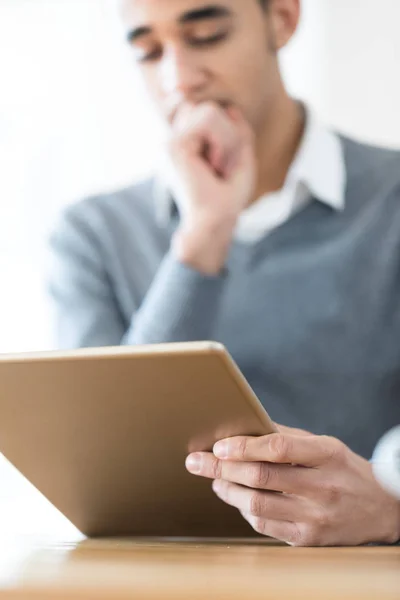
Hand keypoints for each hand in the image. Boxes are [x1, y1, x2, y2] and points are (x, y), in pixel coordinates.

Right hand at [168, 102, 255, 274]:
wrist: (214, 221)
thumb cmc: (227, 197)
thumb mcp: (241, 157)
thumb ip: (238, 130)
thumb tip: (231, 108)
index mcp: (185, 143)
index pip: (210, 112)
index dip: (227, 132)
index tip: (223, 164)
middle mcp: (173, 139)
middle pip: (209, 107)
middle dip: (228, 135)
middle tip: (223, 166)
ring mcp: (169, 140)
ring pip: (209, 110)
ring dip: (227, 140)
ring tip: (219, 167)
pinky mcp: (173, 144)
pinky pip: (208, 118)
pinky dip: (223, 141)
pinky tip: (214, 165)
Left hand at [185, 424, 399, 545]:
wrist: (381, 509)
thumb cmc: (345, 470)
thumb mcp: (325, 445)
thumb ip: (287, 437)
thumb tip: (246, 428)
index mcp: (327, 455)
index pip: (278, 448)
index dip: (243, 446)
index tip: (219, 445)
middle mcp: (323, 487)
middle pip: (261, 477)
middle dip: (222, 467)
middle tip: (197, 461)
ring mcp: (316, 517)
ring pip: (257, 504)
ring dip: (228, 490)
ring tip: (215, 479)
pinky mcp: (308, 539)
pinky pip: (265, 525)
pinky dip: (244, 510)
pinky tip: (237, 498)